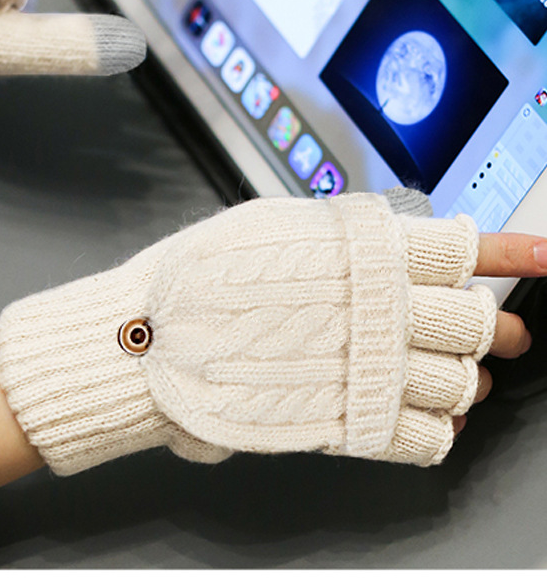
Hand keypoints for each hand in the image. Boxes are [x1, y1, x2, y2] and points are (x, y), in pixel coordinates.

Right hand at [0, 197, 546, 473]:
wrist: (153, 341)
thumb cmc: (205, 276)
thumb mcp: (279, 224)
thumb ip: (347, 232)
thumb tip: (396, 235)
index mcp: (364, 252)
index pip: (464, 247)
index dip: (516, 251)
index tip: (546, 256)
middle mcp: (377, 310)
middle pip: (473, 319)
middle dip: (495, 324)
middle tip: (499, 328)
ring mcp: (366, 371)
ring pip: (459, 380)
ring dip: (467, 376)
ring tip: (461, 371)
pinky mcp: (348, 425)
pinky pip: (426, 437)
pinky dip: (438, 428)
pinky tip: (428, 414)